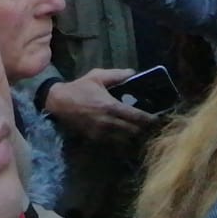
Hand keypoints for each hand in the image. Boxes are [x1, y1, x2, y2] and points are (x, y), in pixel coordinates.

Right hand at [42, 70, 158, 142]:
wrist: (58, 103)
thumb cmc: (79, 88)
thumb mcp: (97, 76)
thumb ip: (117, 75)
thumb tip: (134, 73)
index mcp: (112, 106)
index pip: (137, 117)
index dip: (150, 120)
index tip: (159, 119)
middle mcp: (109, 123)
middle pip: (134, 131)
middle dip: (145, 130)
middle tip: (153, 127)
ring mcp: (102, 134)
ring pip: (126, 141)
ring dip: (135, 137)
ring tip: (142, 133)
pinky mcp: (96, 140)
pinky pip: (114, 144)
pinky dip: (123, 142)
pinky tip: (127, 138)